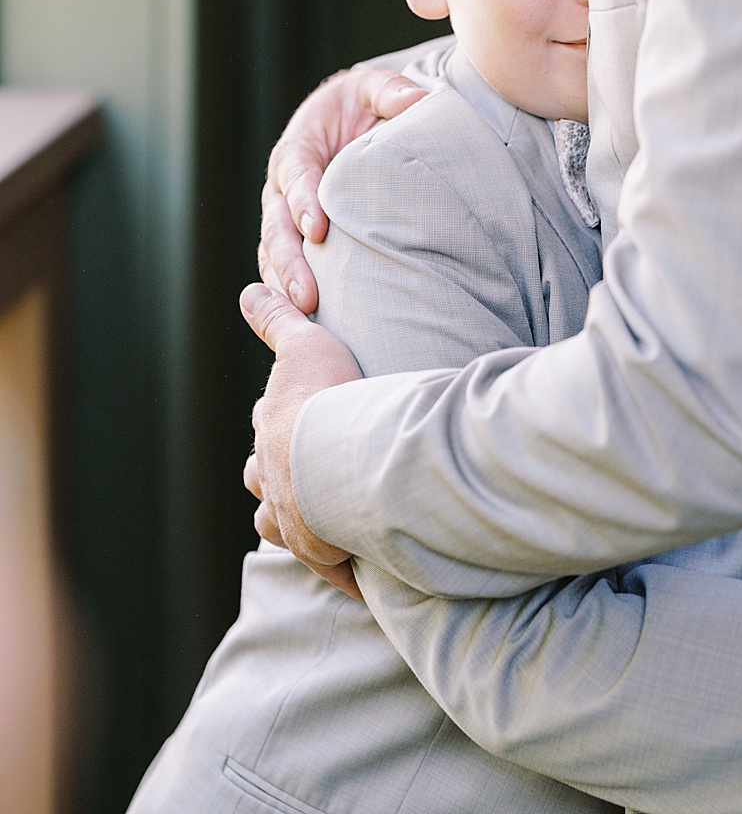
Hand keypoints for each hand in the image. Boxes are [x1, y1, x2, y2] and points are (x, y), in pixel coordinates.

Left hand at [241, 282, 366, 598]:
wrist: (333, 451)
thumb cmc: (319, 396)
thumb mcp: (301, 344)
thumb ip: (276, 318)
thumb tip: (248, 289)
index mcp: (270, 439)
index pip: (262, 441)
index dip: (274, 435)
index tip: (291, 434)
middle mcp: (274, 484)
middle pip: (263, 491)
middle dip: (279, 488)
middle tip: (306, 486)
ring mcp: (297, 522)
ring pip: (284, 532)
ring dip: (303, 531)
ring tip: (329, 530)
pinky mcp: (326, 552)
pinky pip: (337, 571)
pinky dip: (349, 574)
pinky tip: (368, 578)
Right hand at [259, 64, 426, 312]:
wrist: (349, 117)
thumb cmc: (362, 104)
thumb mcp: (374, 88)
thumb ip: (391, 92)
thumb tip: (420, 98)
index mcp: (297, 149)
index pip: (295, 176)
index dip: (302, 202)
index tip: (316, 229)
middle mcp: (282, 186)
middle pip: (276, 225)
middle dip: (289, 261)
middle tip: (307, 295)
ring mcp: (284, 215)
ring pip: (273, 252)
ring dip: (286, 284)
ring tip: (306, 316)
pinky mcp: (294, 236)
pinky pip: (283, 266)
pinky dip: (288, 291)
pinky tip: (306, 320)